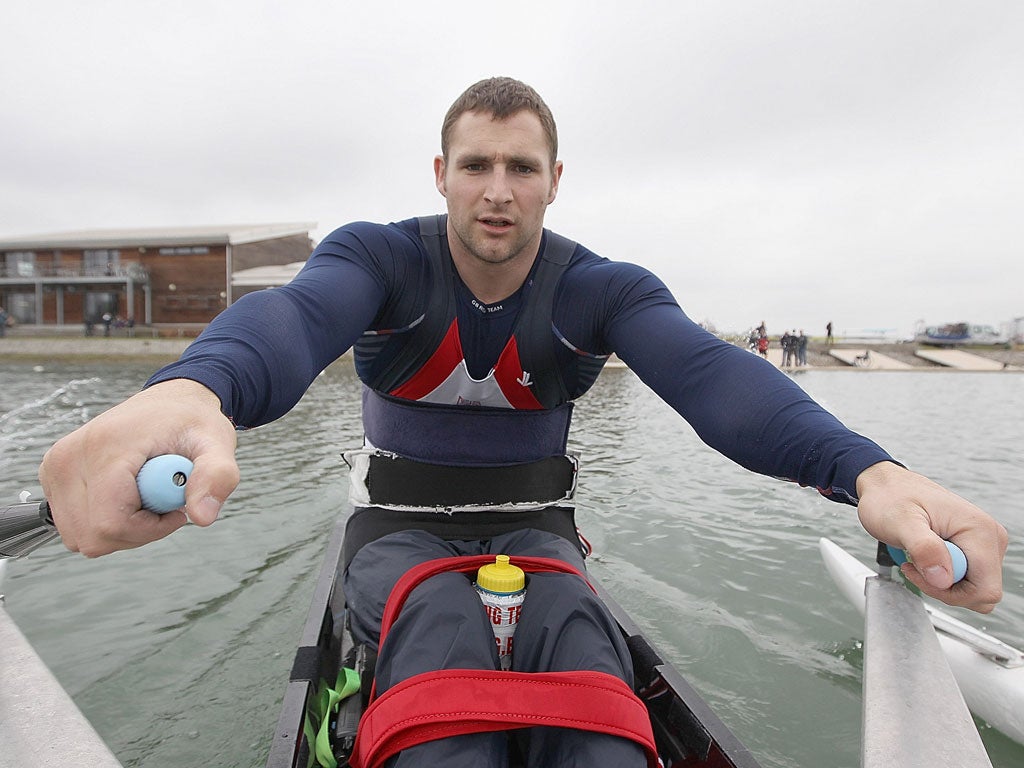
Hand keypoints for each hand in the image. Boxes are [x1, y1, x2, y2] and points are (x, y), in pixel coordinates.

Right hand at [38, 379, 238, 556]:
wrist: (169, 402)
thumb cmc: (192, 422)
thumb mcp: (217, 442)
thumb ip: (217, 477)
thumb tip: (203, 517)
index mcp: (106, 447)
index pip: (110, 523)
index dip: (149, 529)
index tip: (176, 510)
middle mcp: (69, 457)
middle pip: (92, 537)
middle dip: (137, 531)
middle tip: (163, 499)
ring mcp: (55, 468)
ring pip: (82, 537)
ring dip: (121, 528)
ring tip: (146, 493)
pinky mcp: (52, 476)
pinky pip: (75, 526)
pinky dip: (104, 520)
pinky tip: (127, 494)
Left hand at [855, 461, 1007, 612]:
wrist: (888, 487)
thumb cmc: (891, 499)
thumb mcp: (900, 522)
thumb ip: (923, 548)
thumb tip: (944, 579)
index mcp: (981, 531)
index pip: (985, 590)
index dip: (950, 592)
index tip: (917, 571)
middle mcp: (991, 537)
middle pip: (981, 592)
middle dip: (944, 588)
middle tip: (914, 563)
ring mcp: (985, 544)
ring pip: (973, 588)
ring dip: (941, 582)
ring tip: (917, 556)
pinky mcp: (974, 549)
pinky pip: (966, 579)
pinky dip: (942, 575)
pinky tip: (924, 557)